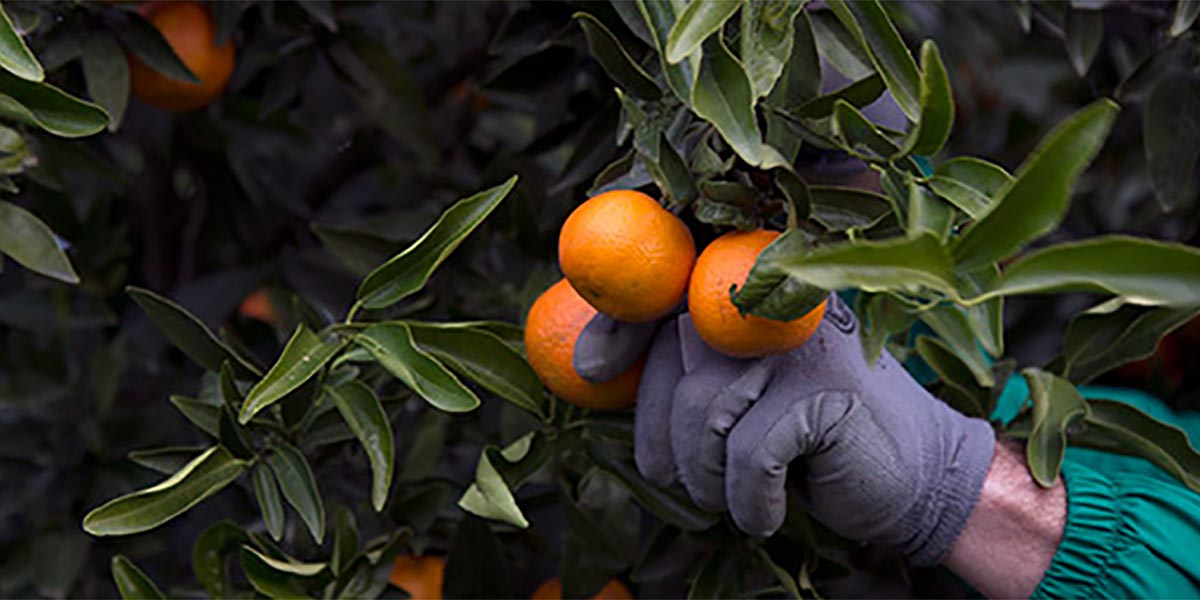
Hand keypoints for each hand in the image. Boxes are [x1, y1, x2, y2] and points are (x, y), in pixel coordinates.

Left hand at [626, 294, 996, 564]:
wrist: (918, 476)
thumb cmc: (811, 441)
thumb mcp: (738, 399)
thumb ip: (683, 370)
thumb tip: (587, 363)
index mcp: (753, 294)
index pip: (667, 292)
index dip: (620, 326)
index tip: (591, 368)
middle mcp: (778, 304)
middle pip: (674, 355)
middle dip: (662, 433)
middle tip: (688, 479)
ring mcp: (805, 343)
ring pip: (702, 408)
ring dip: (705, 474)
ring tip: (731, 496)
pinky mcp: (827, 392)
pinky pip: (748, 452)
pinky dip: (748, 498)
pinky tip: (767, 511)